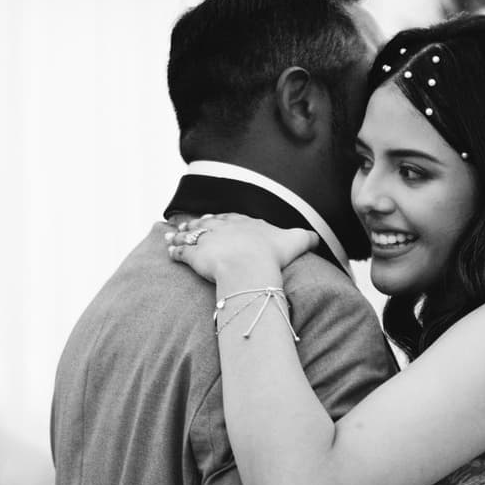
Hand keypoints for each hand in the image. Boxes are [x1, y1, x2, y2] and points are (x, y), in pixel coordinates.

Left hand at [164, 213, 318, 284]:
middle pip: (207, 223)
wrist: (250, 266)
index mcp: (244, 222)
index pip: (231, 218)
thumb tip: (317, 237)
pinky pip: (181, 251)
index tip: (216, 220)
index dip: (223, 220)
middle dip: (198, 224)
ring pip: (190, 234)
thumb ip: (306, 238)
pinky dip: (173, 250)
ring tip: (169, 235)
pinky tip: (168, 250)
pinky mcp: (195, 254)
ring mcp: (207, 239)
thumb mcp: (295, 241)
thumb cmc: (272, 254)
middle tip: (189, 225)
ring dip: (179, 235)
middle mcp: (223, 227)